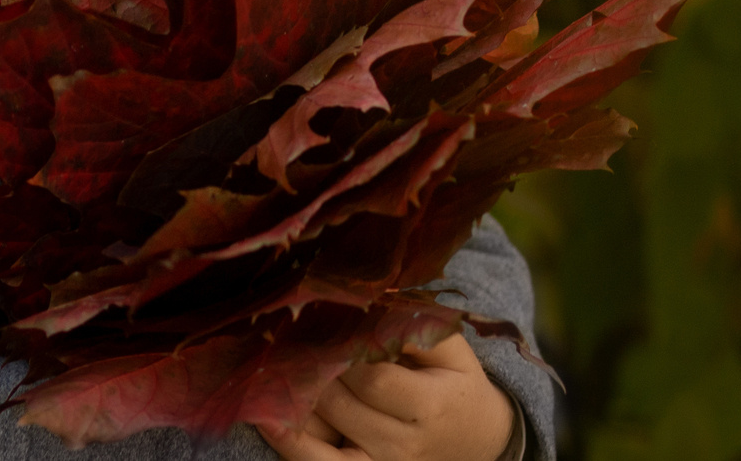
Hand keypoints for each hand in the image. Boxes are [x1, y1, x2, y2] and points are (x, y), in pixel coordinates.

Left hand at [256, 335, 514, 460]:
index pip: (374, 379)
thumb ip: (414, 325)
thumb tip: (369, 296)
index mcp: (430, 406)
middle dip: (311, 367)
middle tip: (281, 332)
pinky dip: (290, 444)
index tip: (317, 317)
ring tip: (266, 365)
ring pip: (324, 437)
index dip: (341, 350)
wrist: (476, 442)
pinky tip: (265, 415)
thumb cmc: (455, 384)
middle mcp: (404, 444)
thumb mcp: (450, 351)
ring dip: (294, 400)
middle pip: (342, 405)